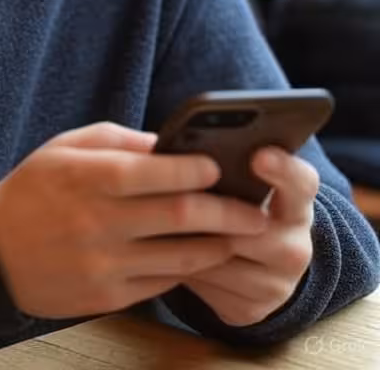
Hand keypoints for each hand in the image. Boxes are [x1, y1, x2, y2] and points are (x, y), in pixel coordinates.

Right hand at [0, 122, 267, 319]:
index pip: (158, 172)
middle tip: (257, 211)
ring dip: (218, 246)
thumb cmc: (34, 188)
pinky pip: (161, 283)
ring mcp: (104, 265)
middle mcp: (99, 223)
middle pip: (181, 216)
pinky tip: (201, 256)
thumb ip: (121, 142)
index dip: (198, 170)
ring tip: (240, 237)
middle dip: (228, 213)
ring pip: (180, 256)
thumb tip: (171, 144)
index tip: (222, 166)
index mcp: (90, 178)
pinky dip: (187, 269)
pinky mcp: (106, 297)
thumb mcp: (67, 147)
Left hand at [183, 147, 318, 326]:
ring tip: (160, 219)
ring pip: (220, 256)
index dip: (282, 169)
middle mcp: (297, 246)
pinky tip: (166, 250)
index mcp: (298, 203)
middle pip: (249, 225)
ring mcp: (278, 285)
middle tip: (172, 191)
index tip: (258, 155)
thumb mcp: (248, 183)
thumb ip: (234, 164)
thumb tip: (190, 151)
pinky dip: (182, 265)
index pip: (300, 182)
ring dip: (187, 238)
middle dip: (209, 210)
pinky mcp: (251, 310)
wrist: (259, 264)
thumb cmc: (242, 205)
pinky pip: (206, 284)